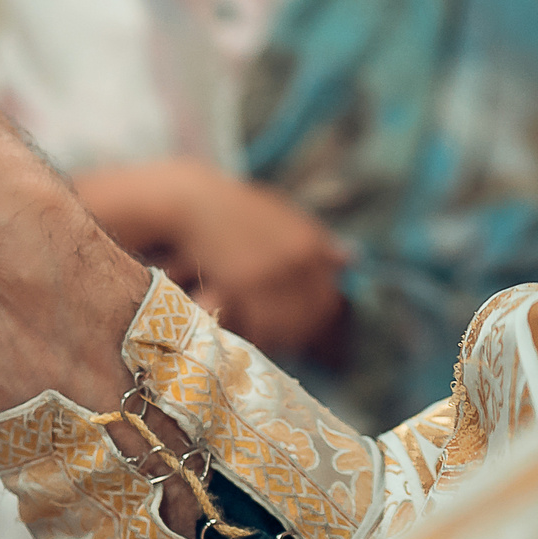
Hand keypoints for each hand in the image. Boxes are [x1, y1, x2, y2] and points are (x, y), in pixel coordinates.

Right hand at [78, 161, 348, 355]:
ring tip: (259, 339)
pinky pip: (260, 324)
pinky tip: (242, 333)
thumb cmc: (229, 207)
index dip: (314, 314)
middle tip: (278, 338)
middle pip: (313, 312)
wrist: (187, 200)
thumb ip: (313, 239)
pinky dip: (253, 334)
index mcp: (310, 241)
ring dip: (276, 336)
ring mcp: (272, 271)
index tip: (298, 324)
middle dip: (297, 329)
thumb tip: (350, 259)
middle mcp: (298, 257)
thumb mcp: (278, 214)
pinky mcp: (243, 283)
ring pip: (288, 323)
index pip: (328, 294)